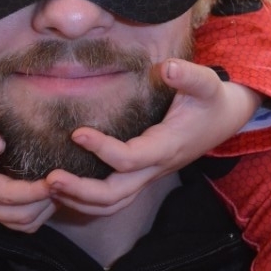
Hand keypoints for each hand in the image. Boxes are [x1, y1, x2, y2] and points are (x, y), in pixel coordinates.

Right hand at [0, 94, 54, 231]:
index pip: (8, 197)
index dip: (35, 191)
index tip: (57, 178)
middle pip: (19, 217)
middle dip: (45, 202)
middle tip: (68, 179)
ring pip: (23, 222)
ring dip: (45, 208)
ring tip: (64, 183)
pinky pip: (22, 216)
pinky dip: (40, 207)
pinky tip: (52, 186)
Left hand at [44, 58, 260, 216]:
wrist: (222, 121)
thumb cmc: (210, 100)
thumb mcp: (206, 83)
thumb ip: (189, 75)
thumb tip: (168, 66)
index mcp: (166, 146)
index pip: (131, 159)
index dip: (103, 150)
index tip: (75, 133)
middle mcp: (154, 168)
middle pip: (115, 195)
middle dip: (81, 191)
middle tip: (50, 179)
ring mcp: (147, 176)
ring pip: (112, 205)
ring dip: (79, 201)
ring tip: (48, 187)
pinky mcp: (140, 176)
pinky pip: (112, 199)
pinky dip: (85, 201)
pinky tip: (61, 190)